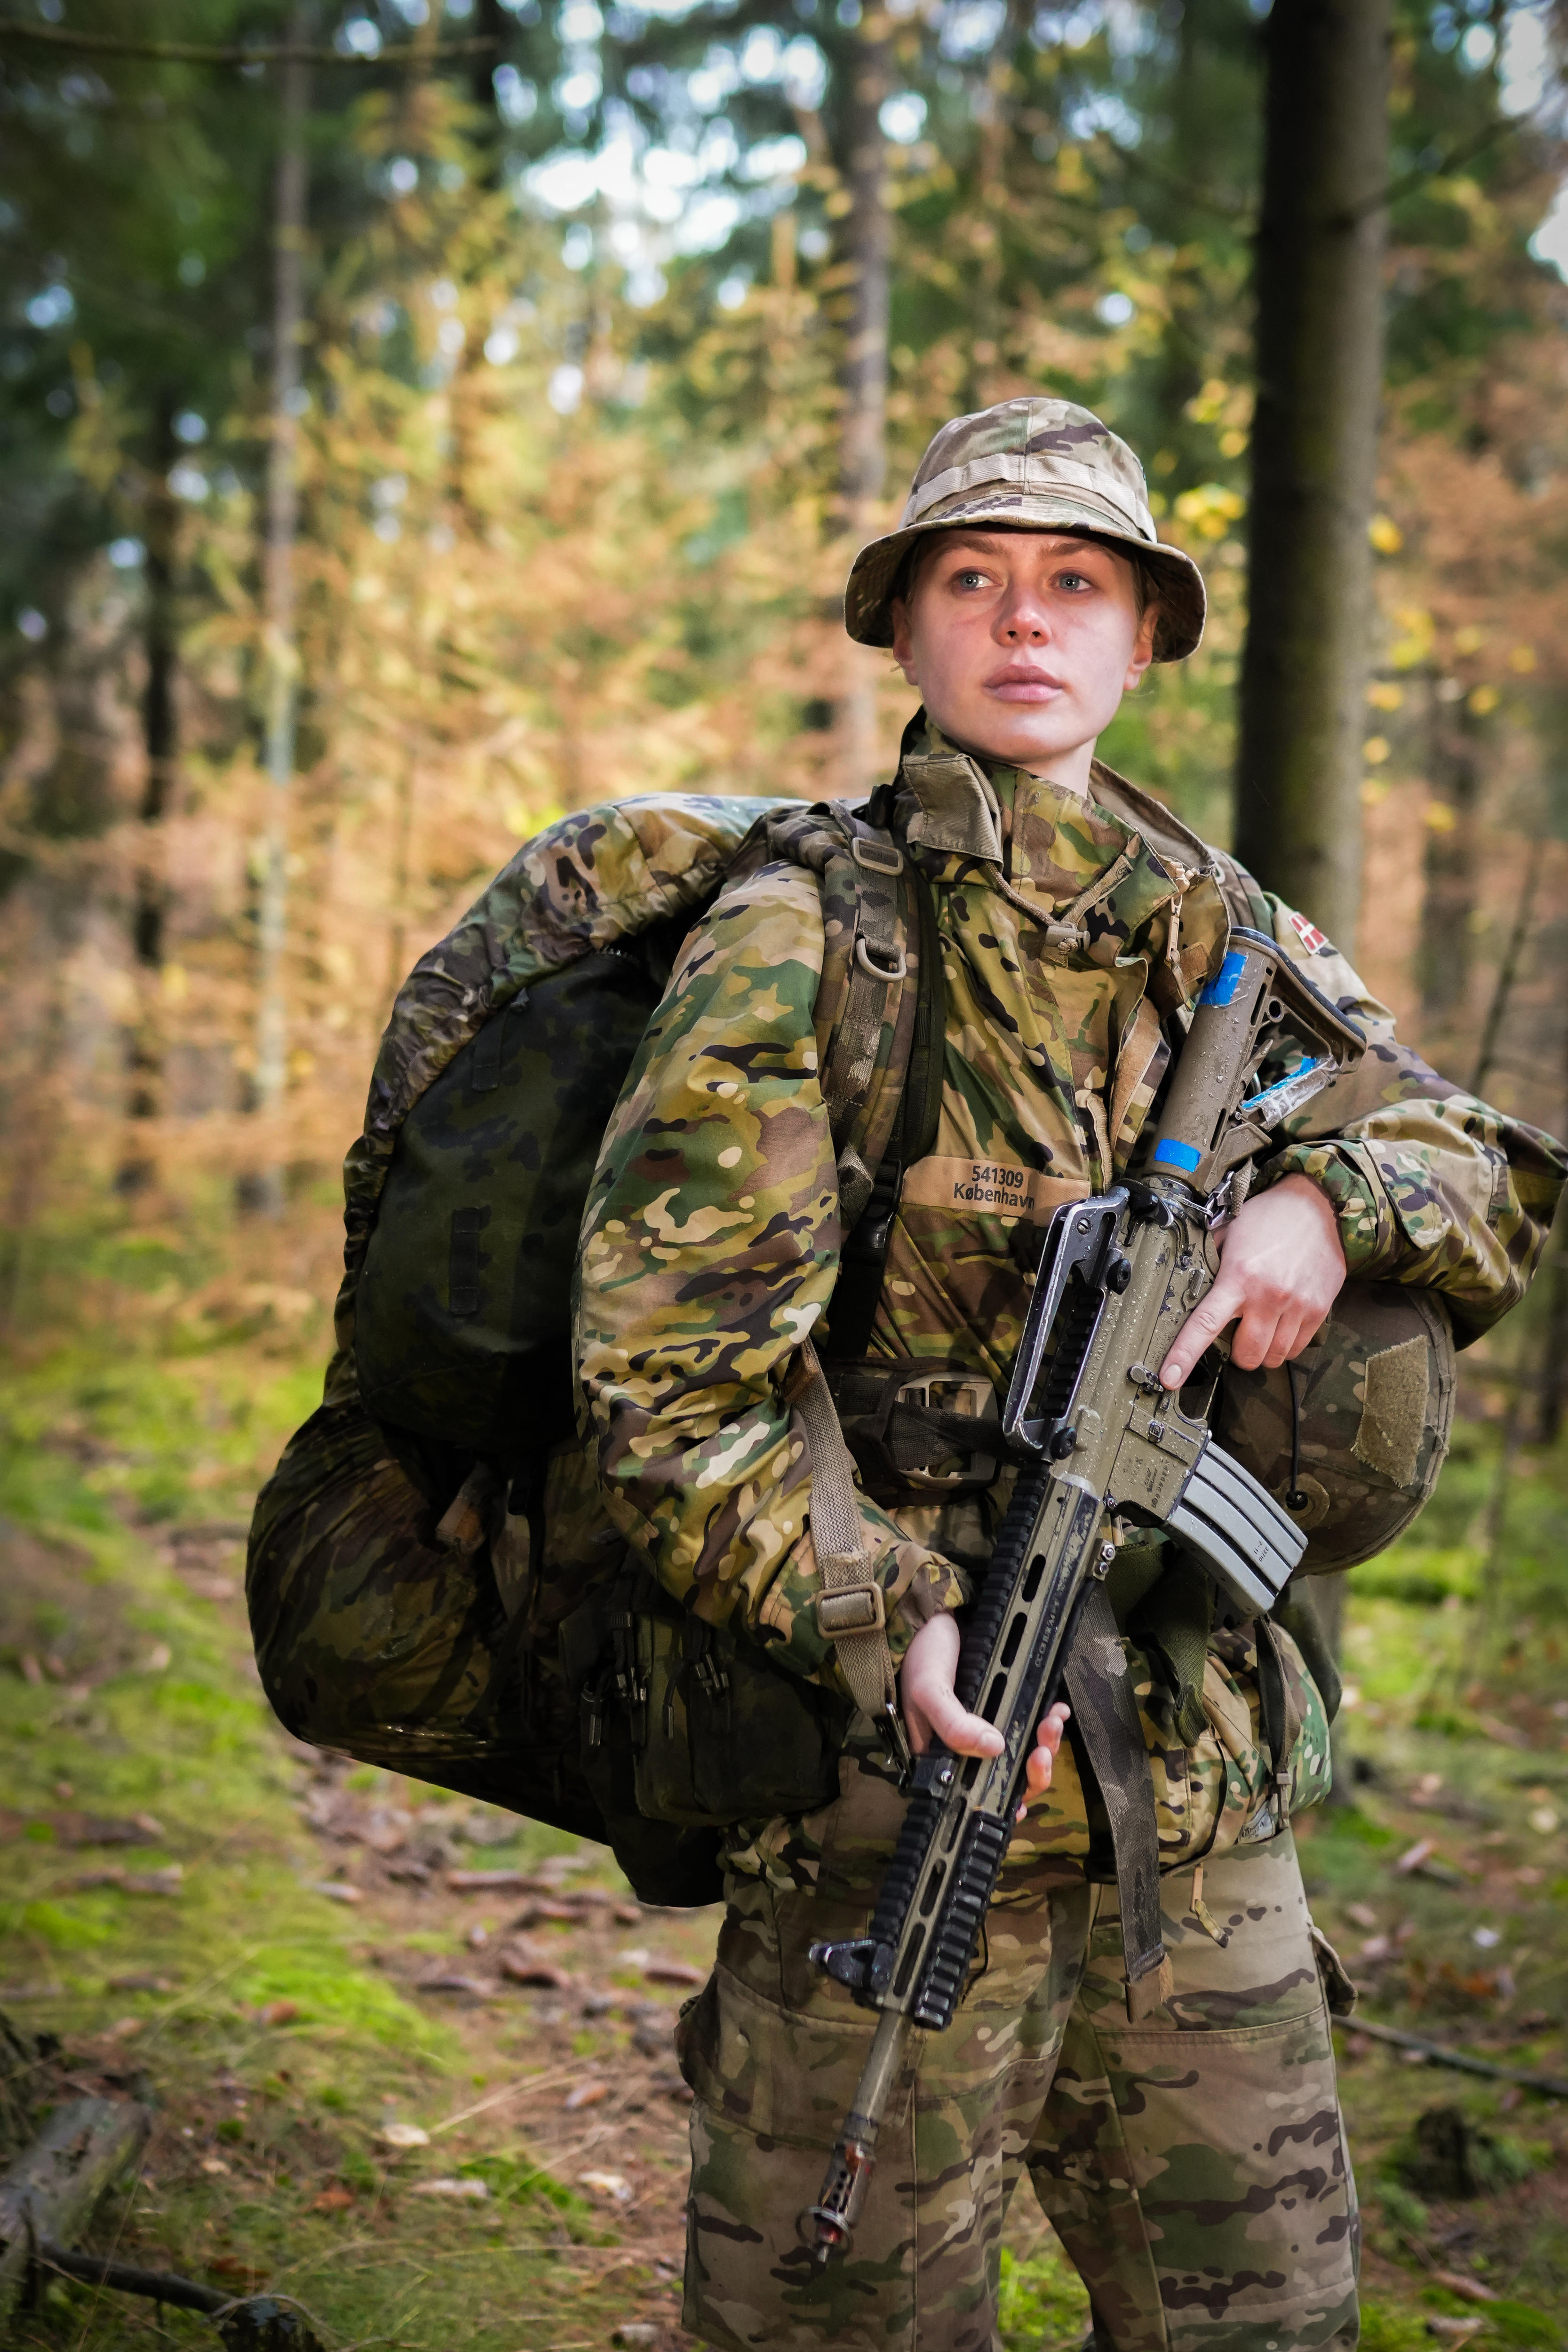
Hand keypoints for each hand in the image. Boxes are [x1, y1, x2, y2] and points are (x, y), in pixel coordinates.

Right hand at [899, 1612, 1070, 1821]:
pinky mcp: (1005, 1705)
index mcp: (943, 1756)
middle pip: (1008, 1775)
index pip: (976, 1790)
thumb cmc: (921, 1656)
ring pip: (1024, 1751)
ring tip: (1052, 1721)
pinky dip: (1047, 1719)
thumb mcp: (929, 1691)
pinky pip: (1031, 1722)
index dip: (1003, 1799)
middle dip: (1033, 1769)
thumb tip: (995, 1748)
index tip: (1022, 1796)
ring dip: (1045, 1742)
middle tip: (1042, 1750)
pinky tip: (1056, 1710)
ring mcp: (989, 1725)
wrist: (933, 1616)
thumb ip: (954, 1724)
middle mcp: (968, 1747)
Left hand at [1160, 1173, 1345, 1390]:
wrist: (1319, 1206)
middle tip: (1236, 1333)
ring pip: (1273, 1357)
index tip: (1169, 1377)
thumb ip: (1208, 1262)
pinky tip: (1280, 1324)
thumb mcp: (1228, 1232)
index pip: (1205, 1325)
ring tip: (1260, 1325)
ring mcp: (1297, 1306)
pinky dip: (1285, 1345)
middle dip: (1237, 1353)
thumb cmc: (1269, 1217)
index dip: (1184, 1355)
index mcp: (1238, 1277)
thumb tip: (1184, 1283)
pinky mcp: (1319, 1310)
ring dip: (1262, 1351)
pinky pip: (1296, 1349)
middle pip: (1246, 1356)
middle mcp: (1268, 1297)